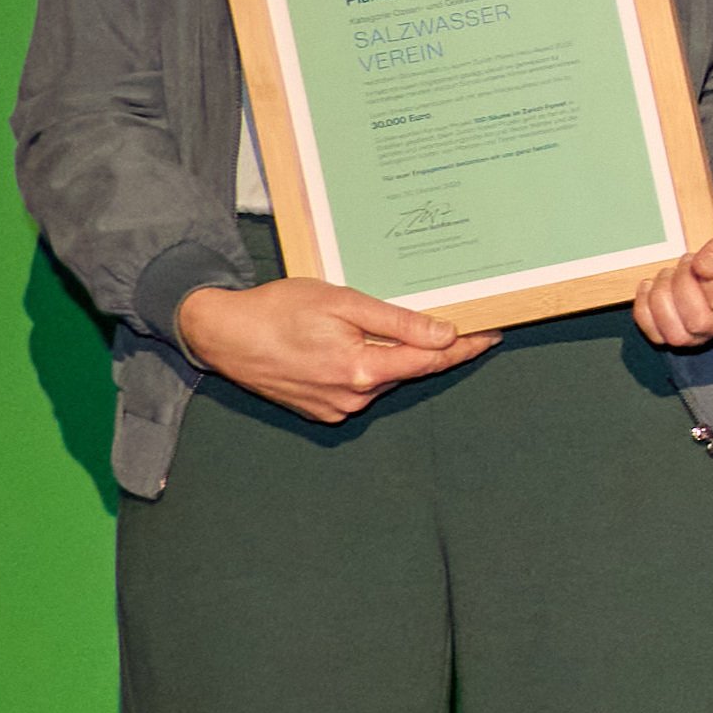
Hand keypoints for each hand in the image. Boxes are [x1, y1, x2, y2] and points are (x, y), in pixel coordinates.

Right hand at [174, 276, 490, 423]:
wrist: (221, 334)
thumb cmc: (277, 310)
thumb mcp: (341, 301)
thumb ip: (395, 321)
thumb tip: (444, 333)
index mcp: (362, 370)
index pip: (431, 360)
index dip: (465, 347)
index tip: (491, 334)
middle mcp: (353, 397)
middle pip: (409, 371)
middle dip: (431, 350)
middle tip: (460, 323)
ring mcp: (336, 408)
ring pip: (384, 379)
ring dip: (395, 358)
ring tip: (394, 329)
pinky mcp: (321, 410)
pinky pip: (360, 388)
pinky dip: (368, 368)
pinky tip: (355, 346)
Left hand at [631, 191, 712, 348]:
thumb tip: (706, 268)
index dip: (705, 276)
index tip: (702, 255)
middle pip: (699, 322)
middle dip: (682, 285)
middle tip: (686, 260)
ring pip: (679, 335)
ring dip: (663, 299)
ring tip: (669, 273)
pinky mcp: (688, 331)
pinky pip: (659, 336)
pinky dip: (647, 311)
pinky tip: (653, 286)